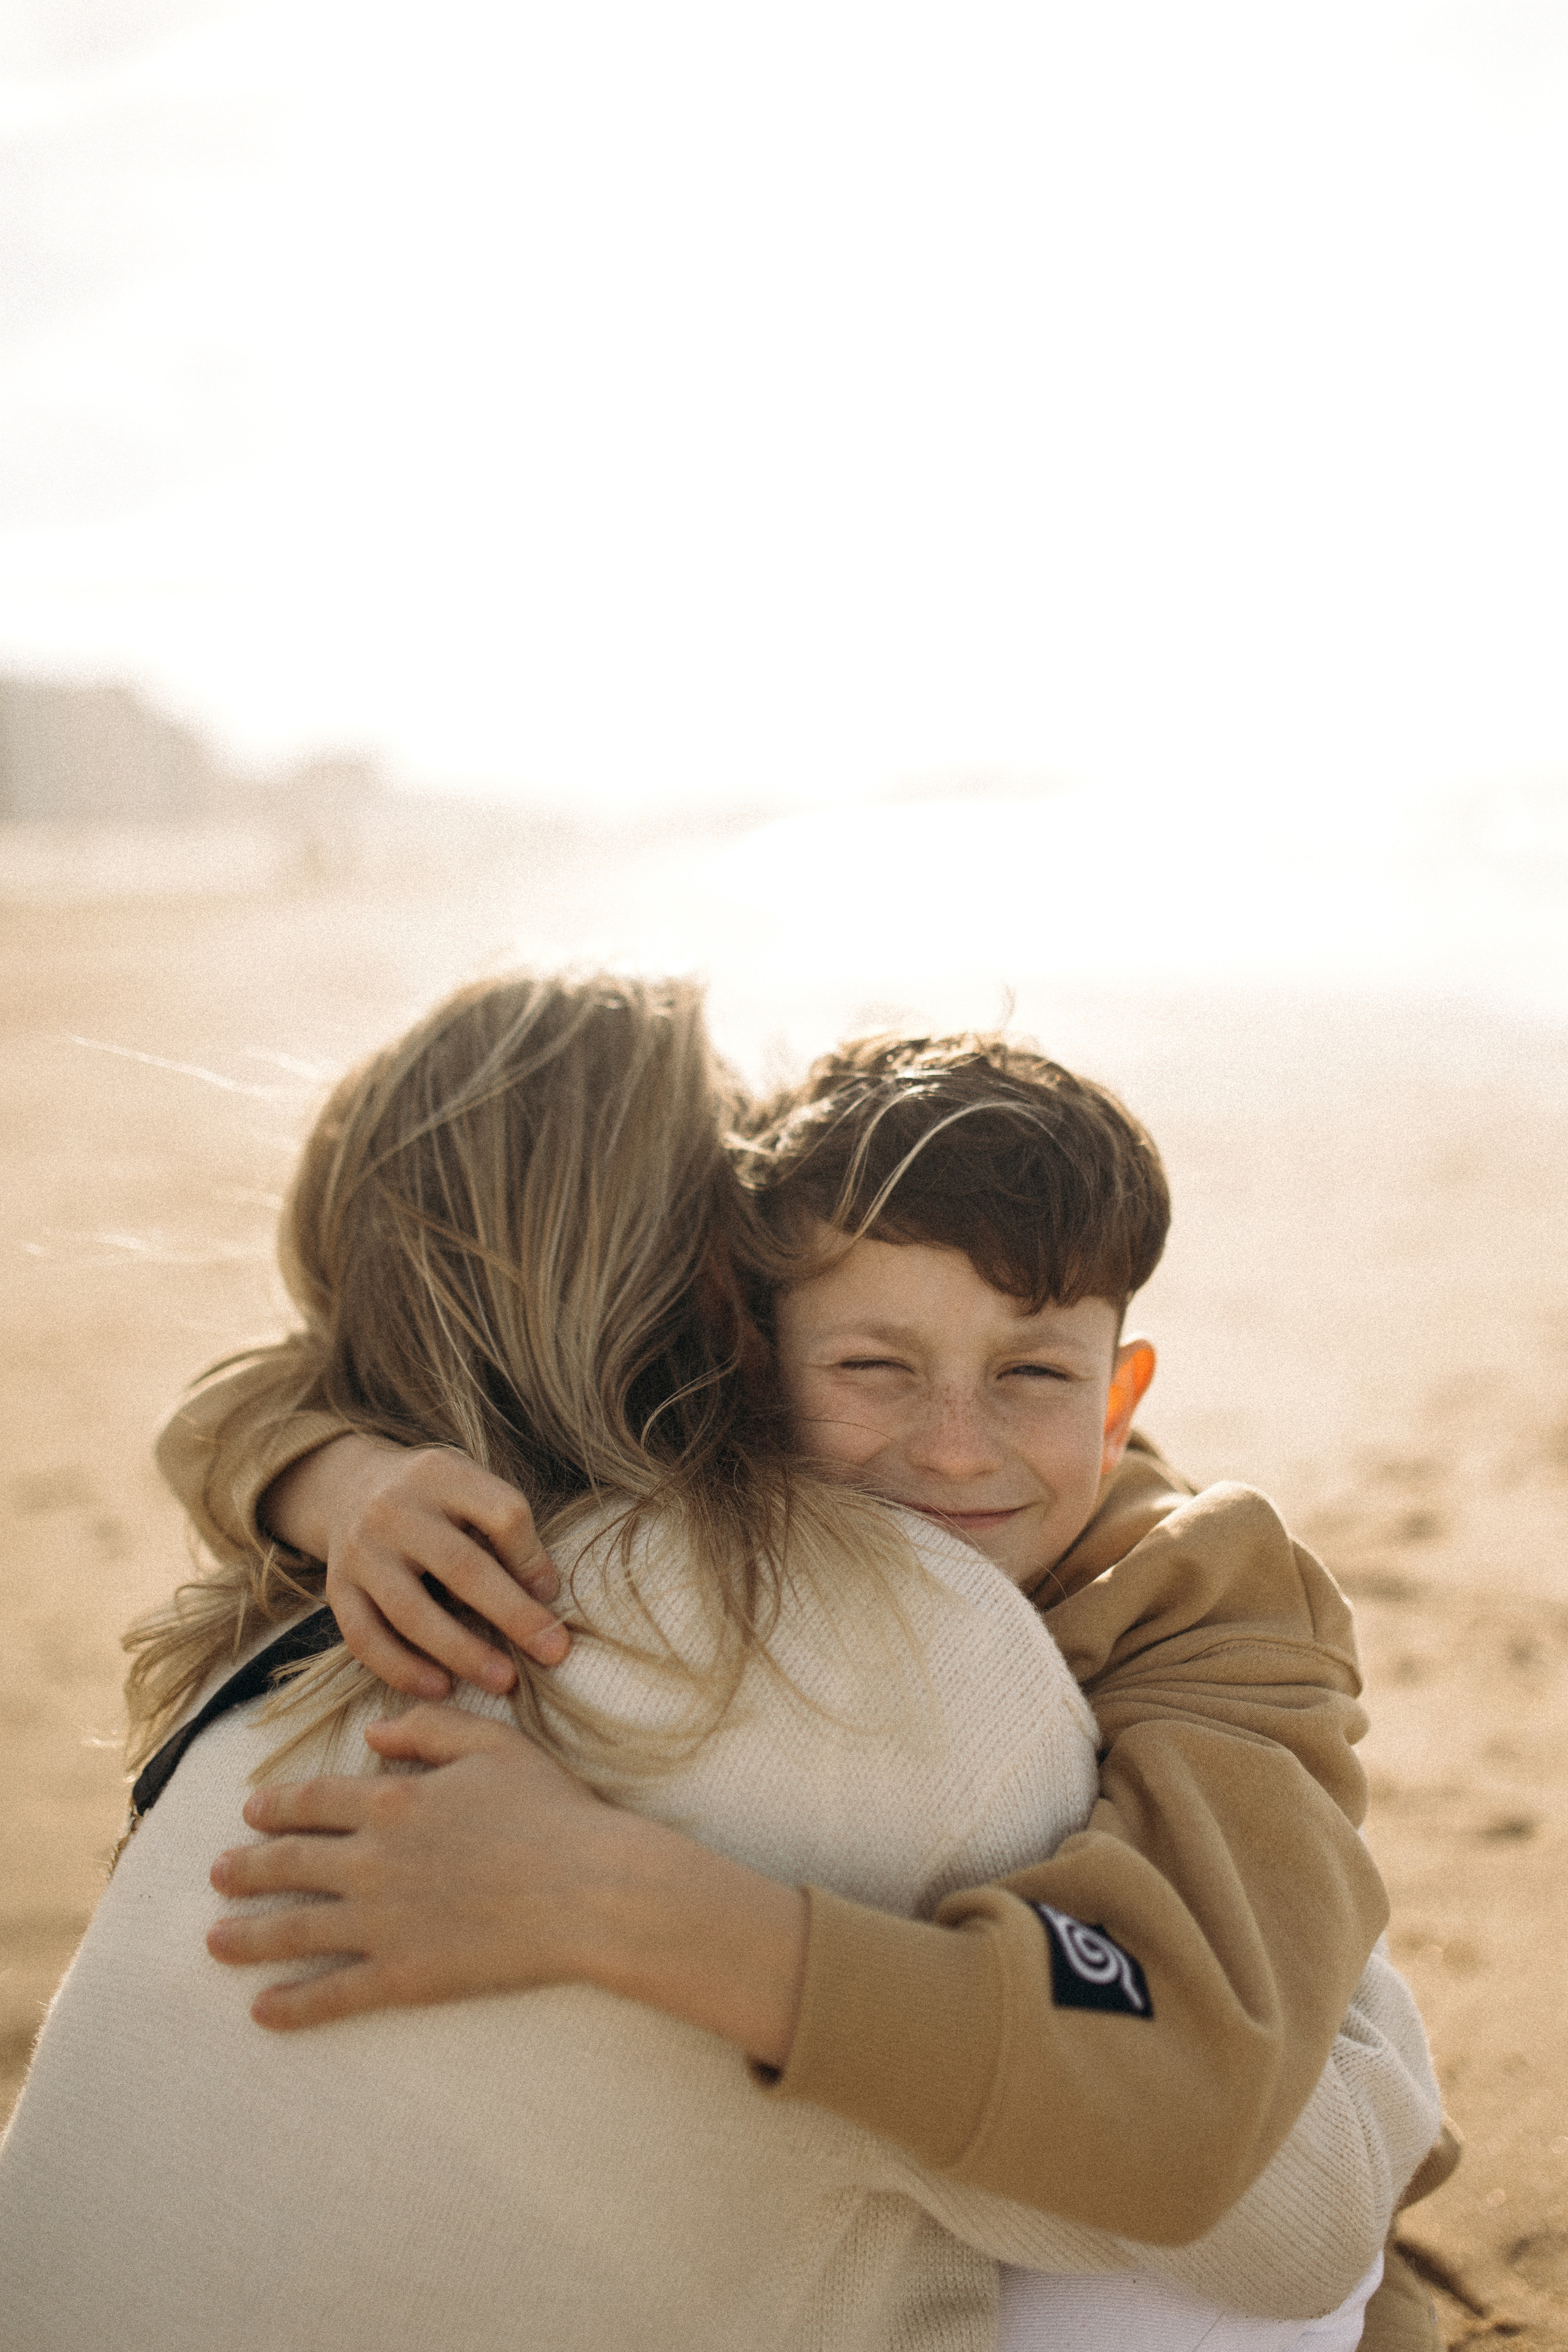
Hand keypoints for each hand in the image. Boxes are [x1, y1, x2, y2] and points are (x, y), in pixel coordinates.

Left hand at [209, 1706, 809, 2065]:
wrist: (589, 1888)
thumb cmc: (550, 1810)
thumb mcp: (493, 1745)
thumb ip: (428, 1728)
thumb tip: (372, 1734)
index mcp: (392, 1801)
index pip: (314, 1801)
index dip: (276, 1807)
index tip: (250, 1812)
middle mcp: (372, 1862)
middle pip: (290, 1864)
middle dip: (246, 1869)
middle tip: (216, 1875)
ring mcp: (382, 1923)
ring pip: (295, 1930)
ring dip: (248, 1936)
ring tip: (215, 1941)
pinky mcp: (402, 1976)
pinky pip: (332, 1994)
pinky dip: (292, 2004)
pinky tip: (262, 2011)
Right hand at [263, 1437, 568, 1696]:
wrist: (348, 1486)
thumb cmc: (433, 1498)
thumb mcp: (468, 1486)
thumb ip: (503, 1526)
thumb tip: (542, 1594)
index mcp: (442, 1474)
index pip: (502, 1514)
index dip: (533, 1558)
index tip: (552, 1595)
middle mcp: (395, 1508)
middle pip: (462, 1566)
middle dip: (512, 1615)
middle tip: (553, 1653)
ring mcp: (361, 1550)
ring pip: (412, 1611)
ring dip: (462, 1653)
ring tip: (503, 1681)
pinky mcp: (338, 1588)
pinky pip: (366, 1638)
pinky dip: (403, 1669)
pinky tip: (441, 1688)